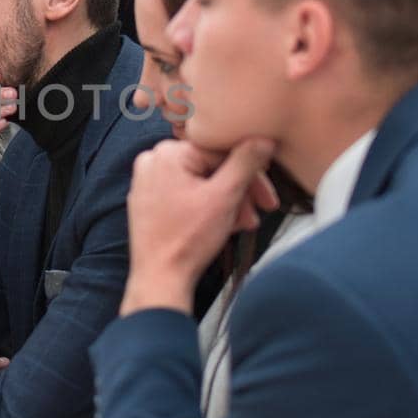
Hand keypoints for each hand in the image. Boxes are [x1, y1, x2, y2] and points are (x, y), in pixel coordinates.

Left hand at [121, 138, 278, 315]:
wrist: (161, 278)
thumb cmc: (187, 241)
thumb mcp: (225, 196)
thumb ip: (246, 162)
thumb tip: (262, 138)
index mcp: (168, 153)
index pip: (222, 152)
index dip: (253, 173)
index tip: (269, 194)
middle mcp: (154, 161)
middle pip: (212, 168)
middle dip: (240, 191)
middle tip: (261, 210)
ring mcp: (148, 182)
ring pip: (202, 182)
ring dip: (228, 202)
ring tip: (244, 223)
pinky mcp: (149, 201)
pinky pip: (187, 194)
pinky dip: (208, 207)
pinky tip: (226, 224)